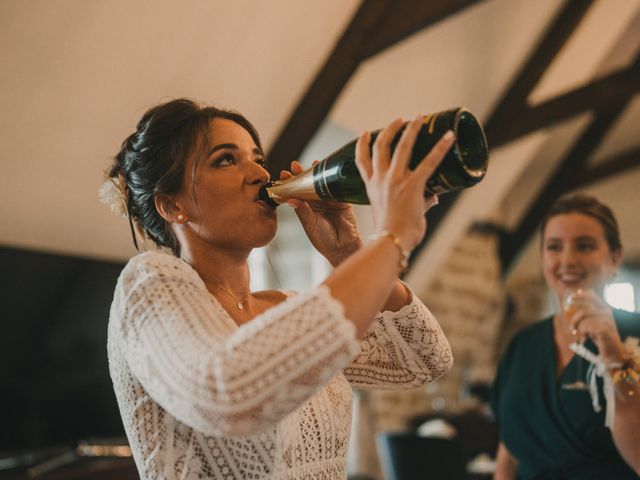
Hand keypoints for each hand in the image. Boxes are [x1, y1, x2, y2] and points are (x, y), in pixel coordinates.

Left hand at [282, 161, 362, 266]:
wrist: (342, 247)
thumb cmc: (323, 239)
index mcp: (306, 208)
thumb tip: (291, 199)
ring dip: (317, 174)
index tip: (283, 175)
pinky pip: (336, 187)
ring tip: (312, 165)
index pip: (296, 192)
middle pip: (308, 185)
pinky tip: (328, 172)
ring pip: (321, 183)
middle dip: (302, 174)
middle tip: (294, 166)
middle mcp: (317, 202)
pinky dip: (332, 179)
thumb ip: (302, 211)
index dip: (290, 184)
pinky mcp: (342, 200)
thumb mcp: (310, 224)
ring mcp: (329, 200)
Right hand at [354, 114, 453, 250]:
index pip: (362, 161)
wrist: (391, 241)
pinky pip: (429, 161)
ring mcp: (396, 180)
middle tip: (399, 120)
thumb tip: (434, 197)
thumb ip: (416, 202)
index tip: (365, 133)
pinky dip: (441, 148)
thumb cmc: (392, 233)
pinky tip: (449, 137)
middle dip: (390, 130)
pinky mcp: (413, 185)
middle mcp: (381, 179)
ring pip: (402, 147)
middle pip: (382, 147)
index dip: (362, 145)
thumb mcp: (395, 214)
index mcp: (372, 187)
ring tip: (418, 118)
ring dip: (411, 129)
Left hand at [569, 289, 624, 363]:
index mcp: (604, 308)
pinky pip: (586, 326)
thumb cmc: (601, 337)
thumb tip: (568, 307)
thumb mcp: (592, 323)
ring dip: (577, 328)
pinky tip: (584, 338)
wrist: (612, 352)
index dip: (580, 295)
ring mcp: (607, 319)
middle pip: (584, 309)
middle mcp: (606, 312)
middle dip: (574, 319)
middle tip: (571, 328)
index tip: (569, 297)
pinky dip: (582, 333)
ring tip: (578, 335)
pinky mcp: (605, 328)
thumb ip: (586, 315)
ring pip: (584, 319)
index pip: (592, 296)